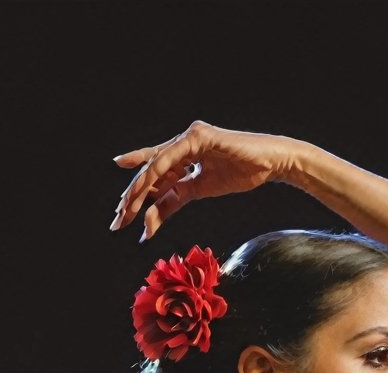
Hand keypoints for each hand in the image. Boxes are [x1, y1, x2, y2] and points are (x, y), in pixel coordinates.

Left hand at [110, 123, 302, 241]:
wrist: (269, 163)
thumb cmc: (242, 172)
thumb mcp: (201, 190)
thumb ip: (176, 199)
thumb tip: (152, 219)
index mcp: (185, 152)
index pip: (154, 166)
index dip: (135, 181)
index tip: (119, 204)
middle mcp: (184, 142)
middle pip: (151, 170)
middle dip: (132, 197)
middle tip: (117, 220)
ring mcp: (190, 138)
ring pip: (156, 167)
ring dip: (139, 194)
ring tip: (126, 215)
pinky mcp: (199, 138)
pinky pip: (170, 161)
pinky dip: (156, 181)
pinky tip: (144, 202)